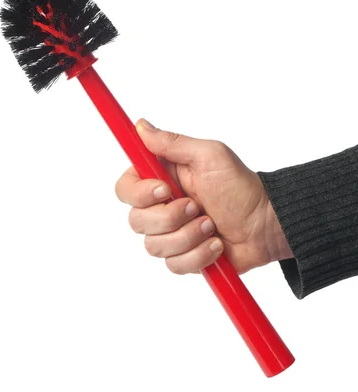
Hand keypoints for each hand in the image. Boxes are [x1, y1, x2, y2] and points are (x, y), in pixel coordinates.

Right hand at [115, 119, 292, 274]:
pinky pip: (174, 265)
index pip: (125, 189)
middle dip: (170, 217)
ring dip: (188, 236)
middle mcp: (161, 206)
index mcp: (162, 179)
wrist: (265, 224)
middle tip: (198, 207)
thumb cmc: (241, 186)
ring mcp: (171, 234)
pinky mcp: (183, 256)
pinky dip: (198, 256)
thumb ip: (172, 143)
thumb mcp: (209, 155)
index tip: (165, 189)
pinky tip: (216, 244)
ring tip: (212, 226)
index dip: (139, 193)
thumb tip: (140, 126)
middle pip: (136, 221)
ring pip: (154, 246)